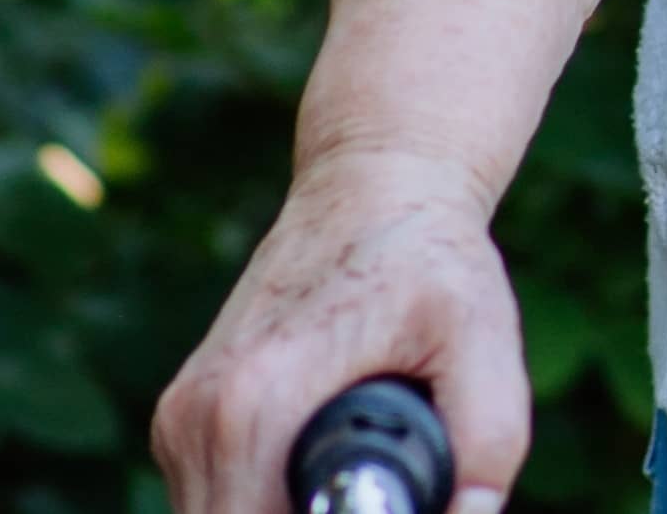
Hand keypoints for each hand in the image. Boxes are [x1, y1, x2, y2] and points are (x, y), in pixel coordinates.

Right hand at [153, 146, 528, 513]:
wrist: (374, 184)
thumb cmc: (430, 258)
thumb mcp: (483, 337)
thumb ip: (487, 440)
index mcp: (255, 408)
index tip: (383, 500)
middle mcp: (198, 419)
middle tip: (376, 487)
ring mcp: (180, 421)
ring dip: (282, 512)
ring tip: (351, 476)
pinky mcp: (181, 420)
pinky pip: (214, 498)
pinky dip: (263, 499)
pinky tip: (319, 466)